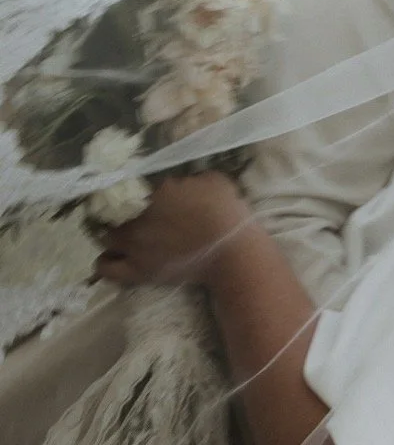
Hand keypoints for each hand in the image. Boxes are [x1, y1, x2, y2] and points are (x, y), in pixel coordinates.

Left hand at [94, 172, 253, 285]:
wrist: (232, 252)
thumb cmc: (227, 213)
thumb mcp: (212, 181)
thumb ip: (189, 179)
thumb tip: (178, 182)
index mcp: (156, 191)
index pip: (131, 184)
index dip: (136, 187)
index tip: (145, 192)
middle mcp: (137, 217)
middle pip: (111, 210)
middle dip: (118, 210)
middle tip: (131, 213)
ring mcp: (134, 245)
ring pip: (104, 238)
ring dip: (111, 235)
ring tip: (123, 236)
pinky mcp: (138, 271)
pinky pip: (107, 268)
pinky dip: (107, 262)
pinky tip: (116, 258)